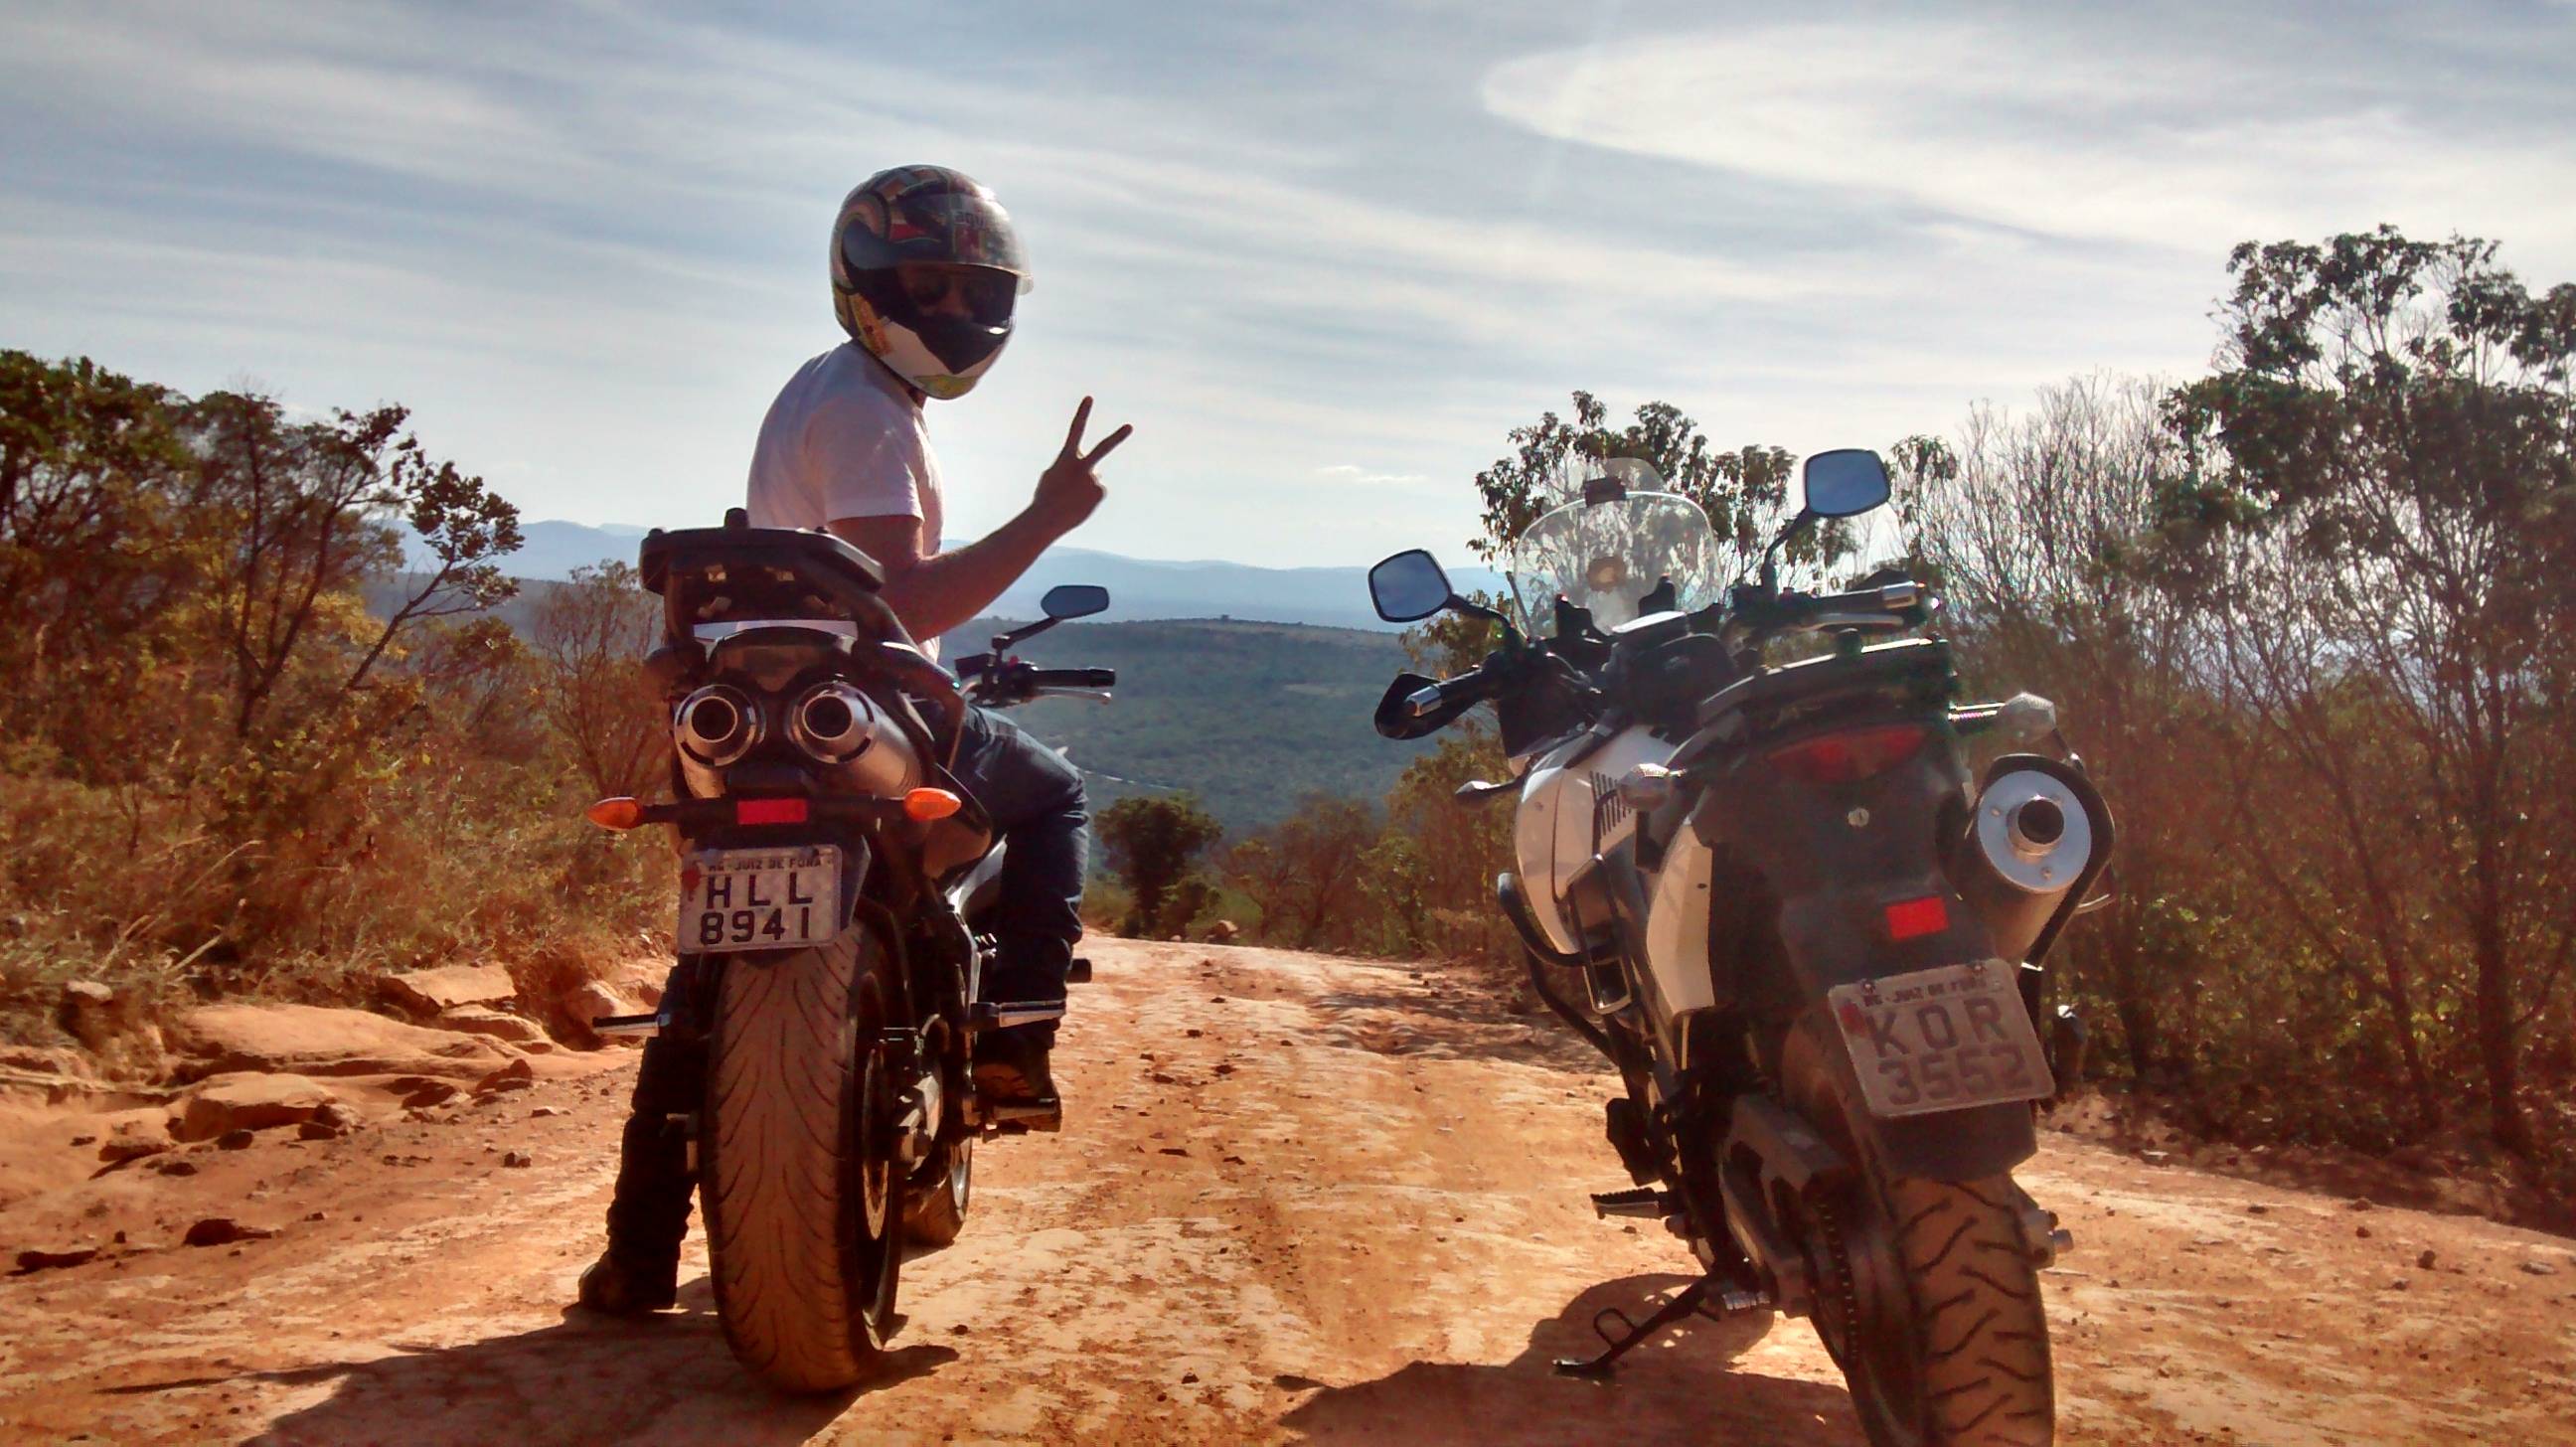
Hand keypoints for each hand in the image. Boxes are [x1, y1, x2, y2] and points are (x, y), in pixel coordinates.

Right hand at [1031, 396, 1129, 535]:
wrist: (1047, 517)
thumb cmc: (1046, 496)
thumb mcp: (1054, 476)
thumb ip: (1074, 468)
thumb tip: (1094, 475)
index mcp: (1066, 457)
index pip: (1075, 430)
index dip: (1082, 413)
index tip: (1090, 398)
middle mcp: (1083, 466)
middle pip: (1103, 448)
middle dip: (1118, 437)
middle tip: (1130, 427)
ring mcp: (1094, 479)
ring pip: (1093, 479)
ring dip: (1084, 487)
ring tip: (1071, 498)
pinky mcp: (1100, 492)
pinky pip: (1096, 492)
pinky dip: (1088, 498)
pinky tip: (1079, 504)